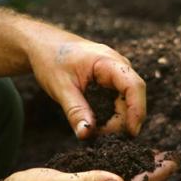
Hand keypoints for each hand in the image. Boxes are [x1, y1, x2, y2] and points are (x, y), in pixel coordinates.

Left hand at [28, 32, 146, 139]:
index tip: (131, 132)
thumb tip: (86, 135)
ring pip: (124, 103)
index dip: (137, 110)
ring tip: (91, 130)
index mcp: (108, 61)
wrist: (43, 45)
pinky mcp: (109, 82)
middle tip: (98, 135)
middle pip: (131, 98)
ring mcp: (114, 74)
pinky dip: (108, 115)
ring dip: (113, 120)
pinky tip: (93, 123)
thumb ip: (75, 111)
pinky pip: (115, 102)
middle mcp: (117, 67)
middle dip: (120, 121)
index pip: (134, 86)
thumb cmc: (51, 60)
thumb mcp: (60, 87)